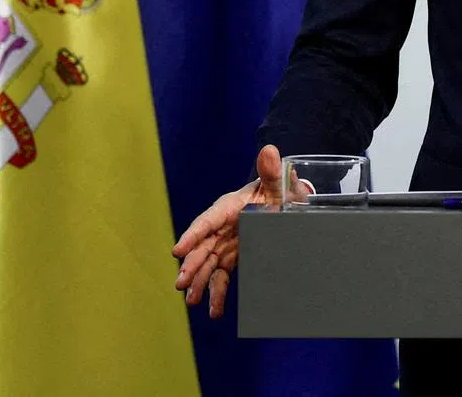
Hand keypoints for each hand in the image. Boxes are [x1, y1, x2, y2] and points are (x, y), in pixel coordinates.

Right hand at [172, 144, 293, 317]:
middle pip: (202, 246)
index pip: (208, 220)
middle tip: (181, 284)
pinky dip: (217, 293)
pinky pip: (221, 276)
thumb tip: (268, 151)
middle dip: (191, 264)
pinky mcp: (231, 257)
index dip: (193, 235)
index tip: (176, 250)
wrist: (284, 204)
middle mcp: (222, 226)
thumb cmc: (277, 190)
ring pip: (207, 264)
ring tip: (192, 301)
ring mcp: (225, 243)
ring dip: (199, 282)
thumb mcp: (276, 181)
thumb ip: (272, 170)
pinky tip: (214, 311)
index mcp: (229, 206)